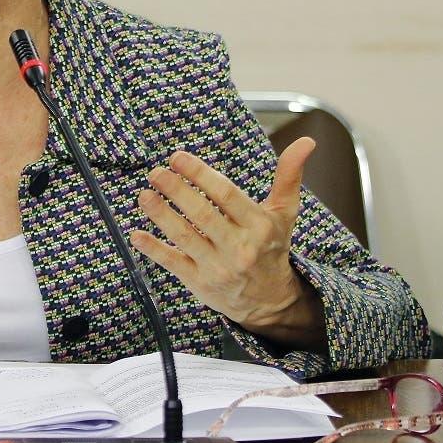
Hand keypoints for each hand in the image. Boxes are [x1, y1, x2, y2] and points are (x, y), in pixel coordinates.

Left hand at [129, 137, 325, 348]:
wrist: (269, 301)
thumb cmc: (272, 248)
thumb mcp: (284, 214)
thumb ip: (288, 176)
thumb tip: (307, 141)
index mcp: (259, 226)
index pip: (226, 195)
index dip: (200, 174)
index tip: (177, 157)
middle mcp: (240, 248)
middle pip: (203, 215)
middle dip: (176, 191)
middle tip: (156, 172)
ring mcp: (218, 268)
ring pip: (185, 238)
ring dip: (161, 215)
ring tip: (144, 195)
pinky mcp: (200, 284)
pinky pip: (173, 264)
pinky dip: (153, 249)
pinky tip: (136, 234)